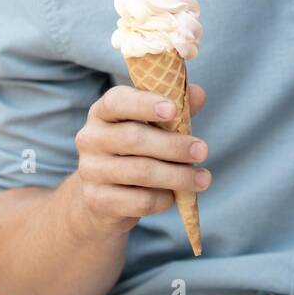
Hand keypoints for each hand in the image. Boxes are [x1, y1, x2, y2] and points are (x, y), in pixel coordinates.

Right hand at [73, 83, 208, 235]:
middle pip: (134, 138)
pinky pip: (138, 200)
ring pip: (140, 172)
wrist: (103, 195)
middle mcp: (90, 138)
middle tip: (203, 151)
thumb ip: (174, 107)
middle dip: (174, 145)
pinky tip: (175, 196)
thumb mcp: (151, 125)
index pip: (118, 102)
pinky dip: (163, 198)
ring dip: (177, 175)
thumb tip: (198, 94)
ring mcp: (90, 170)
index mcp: (103, 112)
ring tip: (203, 178)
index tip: (173, 110)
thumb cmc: (134, 150)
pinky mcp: (96, 200)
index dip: (145, 104)